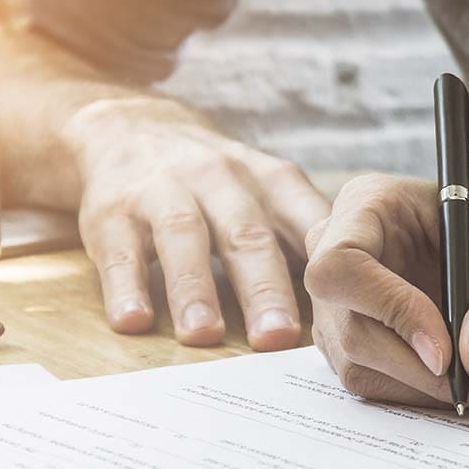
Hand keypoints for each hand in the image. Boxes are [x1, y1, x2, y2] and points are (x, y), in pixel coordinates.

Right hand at [65, 97, 329, 349]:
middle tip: (276, 338)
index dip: (323, 258)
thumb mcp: (268, 191)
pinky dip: (127, 287)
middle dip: (263, 288)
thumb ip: (305, 237)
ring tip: (203, 335)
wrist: (129, 129)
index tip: (341, 300)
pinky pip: (119, 251)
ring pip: (182, 237)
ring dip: (194, 288)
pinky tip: (133, 321)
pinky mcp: (110, 212)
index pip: (304, 217)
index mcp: (269, 180)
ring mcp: (161, 191)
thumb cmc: (217, 181)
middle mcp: (218, 178)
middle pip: (246, 234)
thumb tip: (357, 300)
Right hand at [304, 173, 468, 412]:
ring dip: (432, 392)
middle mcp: (339, 253)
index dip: (388, 312)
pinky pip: (380, 383)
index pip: (341, 266)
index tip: (447, 352)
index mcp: (368, 205)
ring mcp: (342, 302)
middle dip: (422, 372)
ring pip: (361, 367)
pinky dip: (433, 395)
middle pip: (350, 329)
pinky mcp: (358, 341)